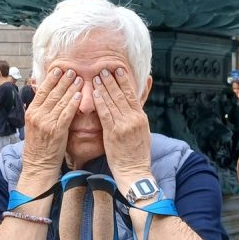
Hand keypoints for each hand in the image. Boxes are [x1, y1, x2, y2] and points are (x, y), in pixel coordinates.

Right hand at [21, 66, 81, 180]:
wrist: (38, 164)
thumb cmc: (38, 145)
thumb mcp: (34, 124)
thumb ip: (39, 109)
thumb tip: (44, 94)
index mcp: (31, 112)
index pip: (41, 91)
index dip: (51, 79)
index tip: (58, 69)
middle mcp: (37, 115)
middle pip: (52, 93)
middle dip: (63, 80)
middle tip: (72, 70)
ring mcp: (47, 123)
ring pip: (60, 101)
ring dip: (71, 88)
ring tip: (79, 78)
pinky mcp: (57, 131)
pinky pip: (66, 114)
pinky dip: (73, 103)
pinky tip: (79, 95)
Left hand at [92, 66, 151, 189]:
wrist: (134, 171)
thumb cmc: (137, 152)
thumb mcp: (143, 130)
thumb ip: (138, 114)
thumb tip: (136, 103)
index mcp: (141, 117)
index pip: (132, 94)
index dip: (124, 81)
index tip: (118, 69)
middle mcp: (134, 119)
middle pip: (122, 95)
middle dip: (112, 80)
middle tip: (104, 68)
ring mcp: (124, 125)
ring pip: (113, 102)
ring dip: (105, 88)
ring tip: (98, 76)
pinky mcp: (113, 133)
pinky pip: (106, 114)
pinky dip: (101, 102)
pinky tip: (95, 94)